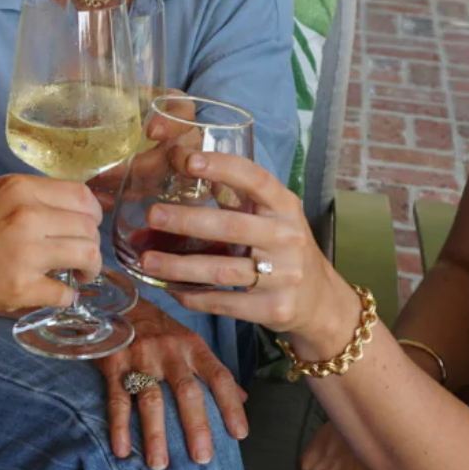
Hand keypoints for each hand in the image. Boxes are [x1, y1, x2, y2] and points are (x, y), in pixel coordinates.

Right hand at [0, 175, 103, 331]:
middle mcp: (25, 215)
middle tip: (83, 256)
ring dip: (90, 268)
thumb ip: (29, 198)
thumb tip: (73, 210)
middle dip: (92, 243)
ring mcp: (24, 252)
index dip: (93, 213)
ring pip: (87, 256)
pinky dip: (68, 296)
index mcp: (18, 188)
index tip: (90, 226)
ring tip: (79, 274)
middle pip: (88, 227)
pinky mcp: (20, 287)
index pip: (80, 195)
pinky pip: (65, 293)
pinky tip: (59, 294)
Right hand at [97, 301, 247, 468]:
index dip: (231, 405)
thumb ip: (213, 370)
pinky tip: (122, 450)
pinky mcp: (114, 364)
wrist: (117, 301)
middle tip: (202, 458)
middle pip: (187, 392)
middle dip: (196, 426)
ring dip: (155, 434)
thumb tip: (244, 398)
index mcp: (193, 347)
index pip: (219, 377)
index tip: (239, 435)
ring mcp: (140, 358)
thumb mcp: (189, 341)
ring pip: (151, 399)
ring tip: (160, 464)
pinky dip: (119, 426)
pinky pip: (117, 399)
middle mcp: (170, 351)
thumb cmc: (159, 328)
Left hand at [145, 150, 349, 343]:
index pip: (256, 180)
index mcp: (286, 207)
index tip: (188, 160)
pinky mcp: (274, 309)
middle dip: (187, 221)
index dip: (223, 167)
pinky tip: (173, 291)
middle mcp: (287, 238)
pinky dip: (196, 297)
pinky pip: (226, 303)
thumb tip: (176, 188)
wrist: (320, 301)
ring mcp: (284, 276)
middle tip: (152, 215)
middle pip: (231, 227)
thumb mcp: (273, 218)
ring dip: (180, 267)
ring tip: (148, 261)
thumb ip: (236, 203)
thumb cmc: (284, 249)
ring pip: (223, 270)